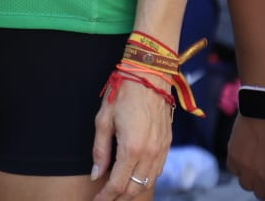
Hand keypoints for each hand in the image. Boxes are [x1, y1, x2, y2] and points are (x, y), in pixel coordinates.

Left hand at [90, 74, 173, 200]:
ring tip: (117, 192)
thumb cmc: (123, 94)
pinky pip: (157, 171)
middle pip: (135, 189)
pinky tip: (134, 177)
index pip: (118, 184)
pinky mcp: (167, 144)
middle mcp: (150, 153)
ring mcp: (161, 150)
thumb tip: (96, 174)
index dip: (106, 196)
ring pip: (148, 183)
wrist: (150, 75)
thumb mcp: (103, 120)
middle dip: (119, 198)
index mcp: (132, 148)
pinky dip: (145, 180)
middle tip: (105, 199)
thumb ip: (100, 150)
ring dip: (133, 191)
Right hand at [226, 115, 264, 199]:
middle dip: (264, 187)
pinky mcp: (233, 155)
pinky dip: (239, 167)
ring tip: (257, 165)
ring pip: (245, 184)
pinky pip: (233, 170)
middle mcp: (260, 177)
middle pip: (259, 193)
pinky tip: (246, 157)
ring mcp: (244, 167)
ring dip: (251, 178)